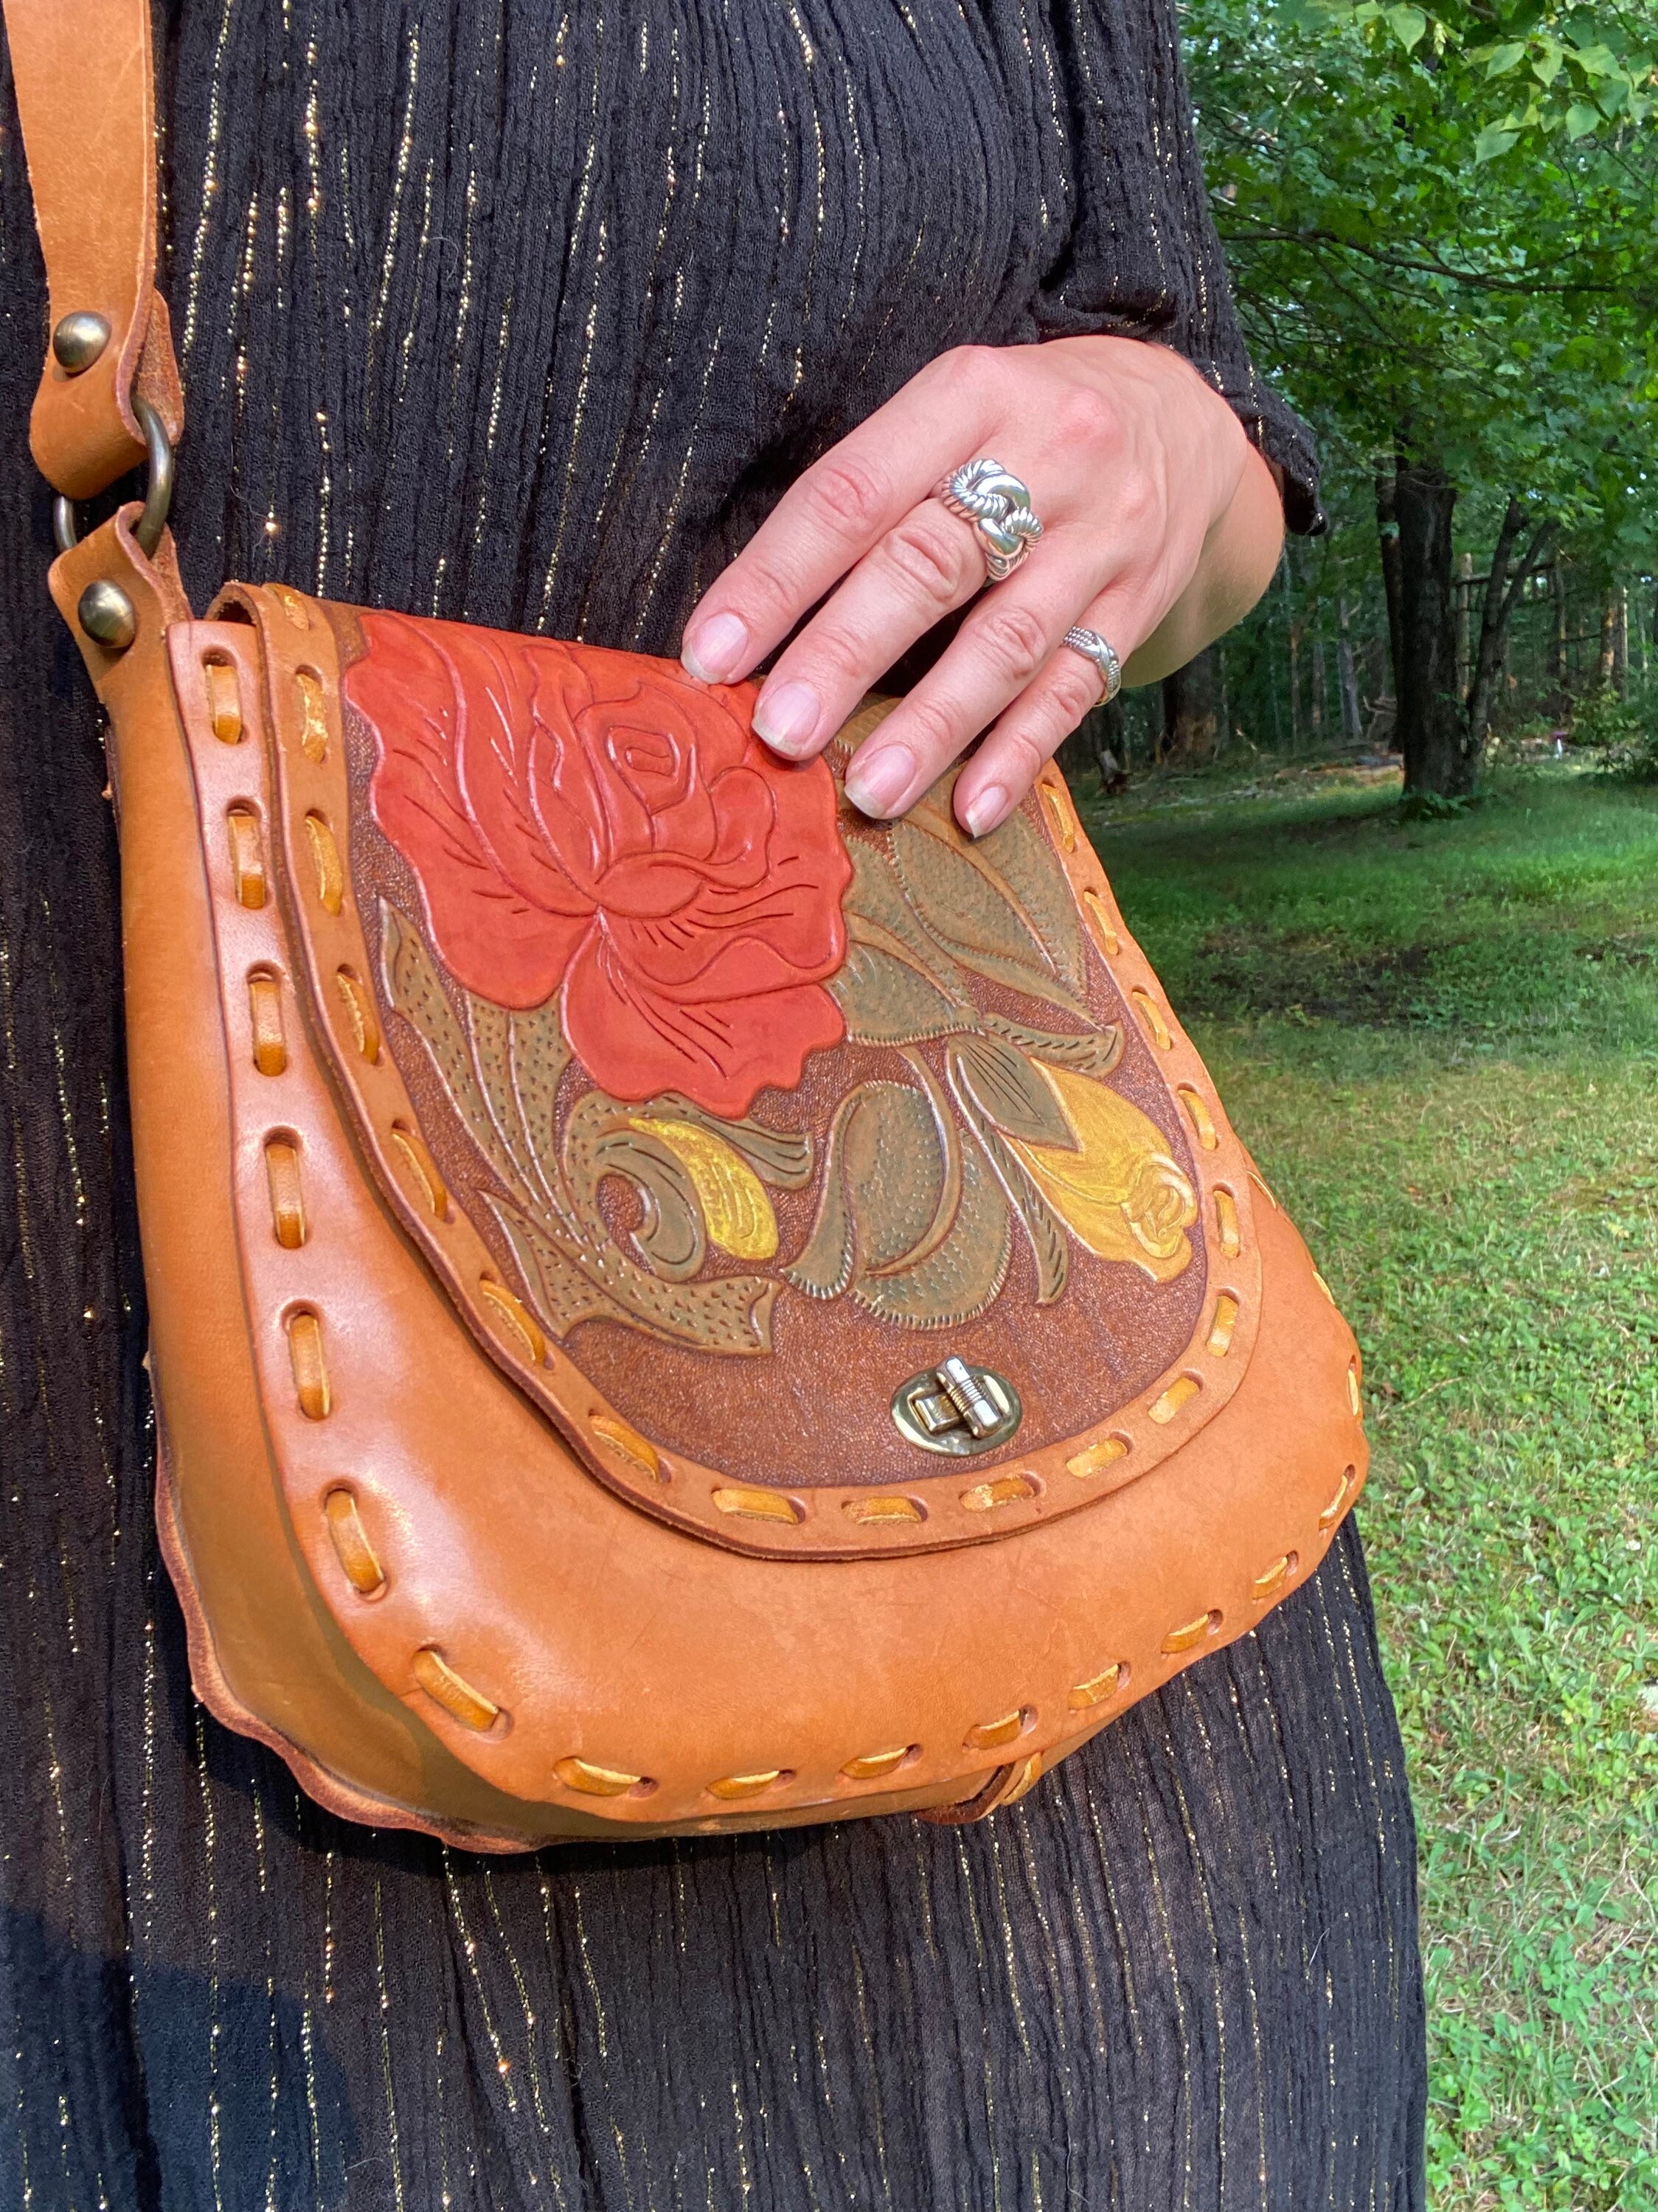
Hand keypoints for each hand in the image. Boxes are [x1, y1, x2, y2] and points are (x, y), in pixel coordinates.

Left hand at [679, 336, 1278, 834]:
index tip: (711, 654)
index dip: (777, 577)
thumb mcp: (952, 412)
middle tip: (781, 732)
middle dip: (844, 655)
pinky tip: (973, 808)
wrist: (1183, 422)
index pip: (854, 491)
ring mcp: (1103, 536)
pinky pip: (1074, 689)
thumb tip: (757, 623)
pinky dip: (1019, 754)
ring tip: (869, 790)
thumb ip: (874, 496)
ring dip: (932, 724)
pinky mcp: (1138, 604)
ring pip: (1007, 640)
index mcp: (969, 393)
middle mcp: (1048, 456)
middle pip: (929, 565)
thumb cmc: (1021, 431)